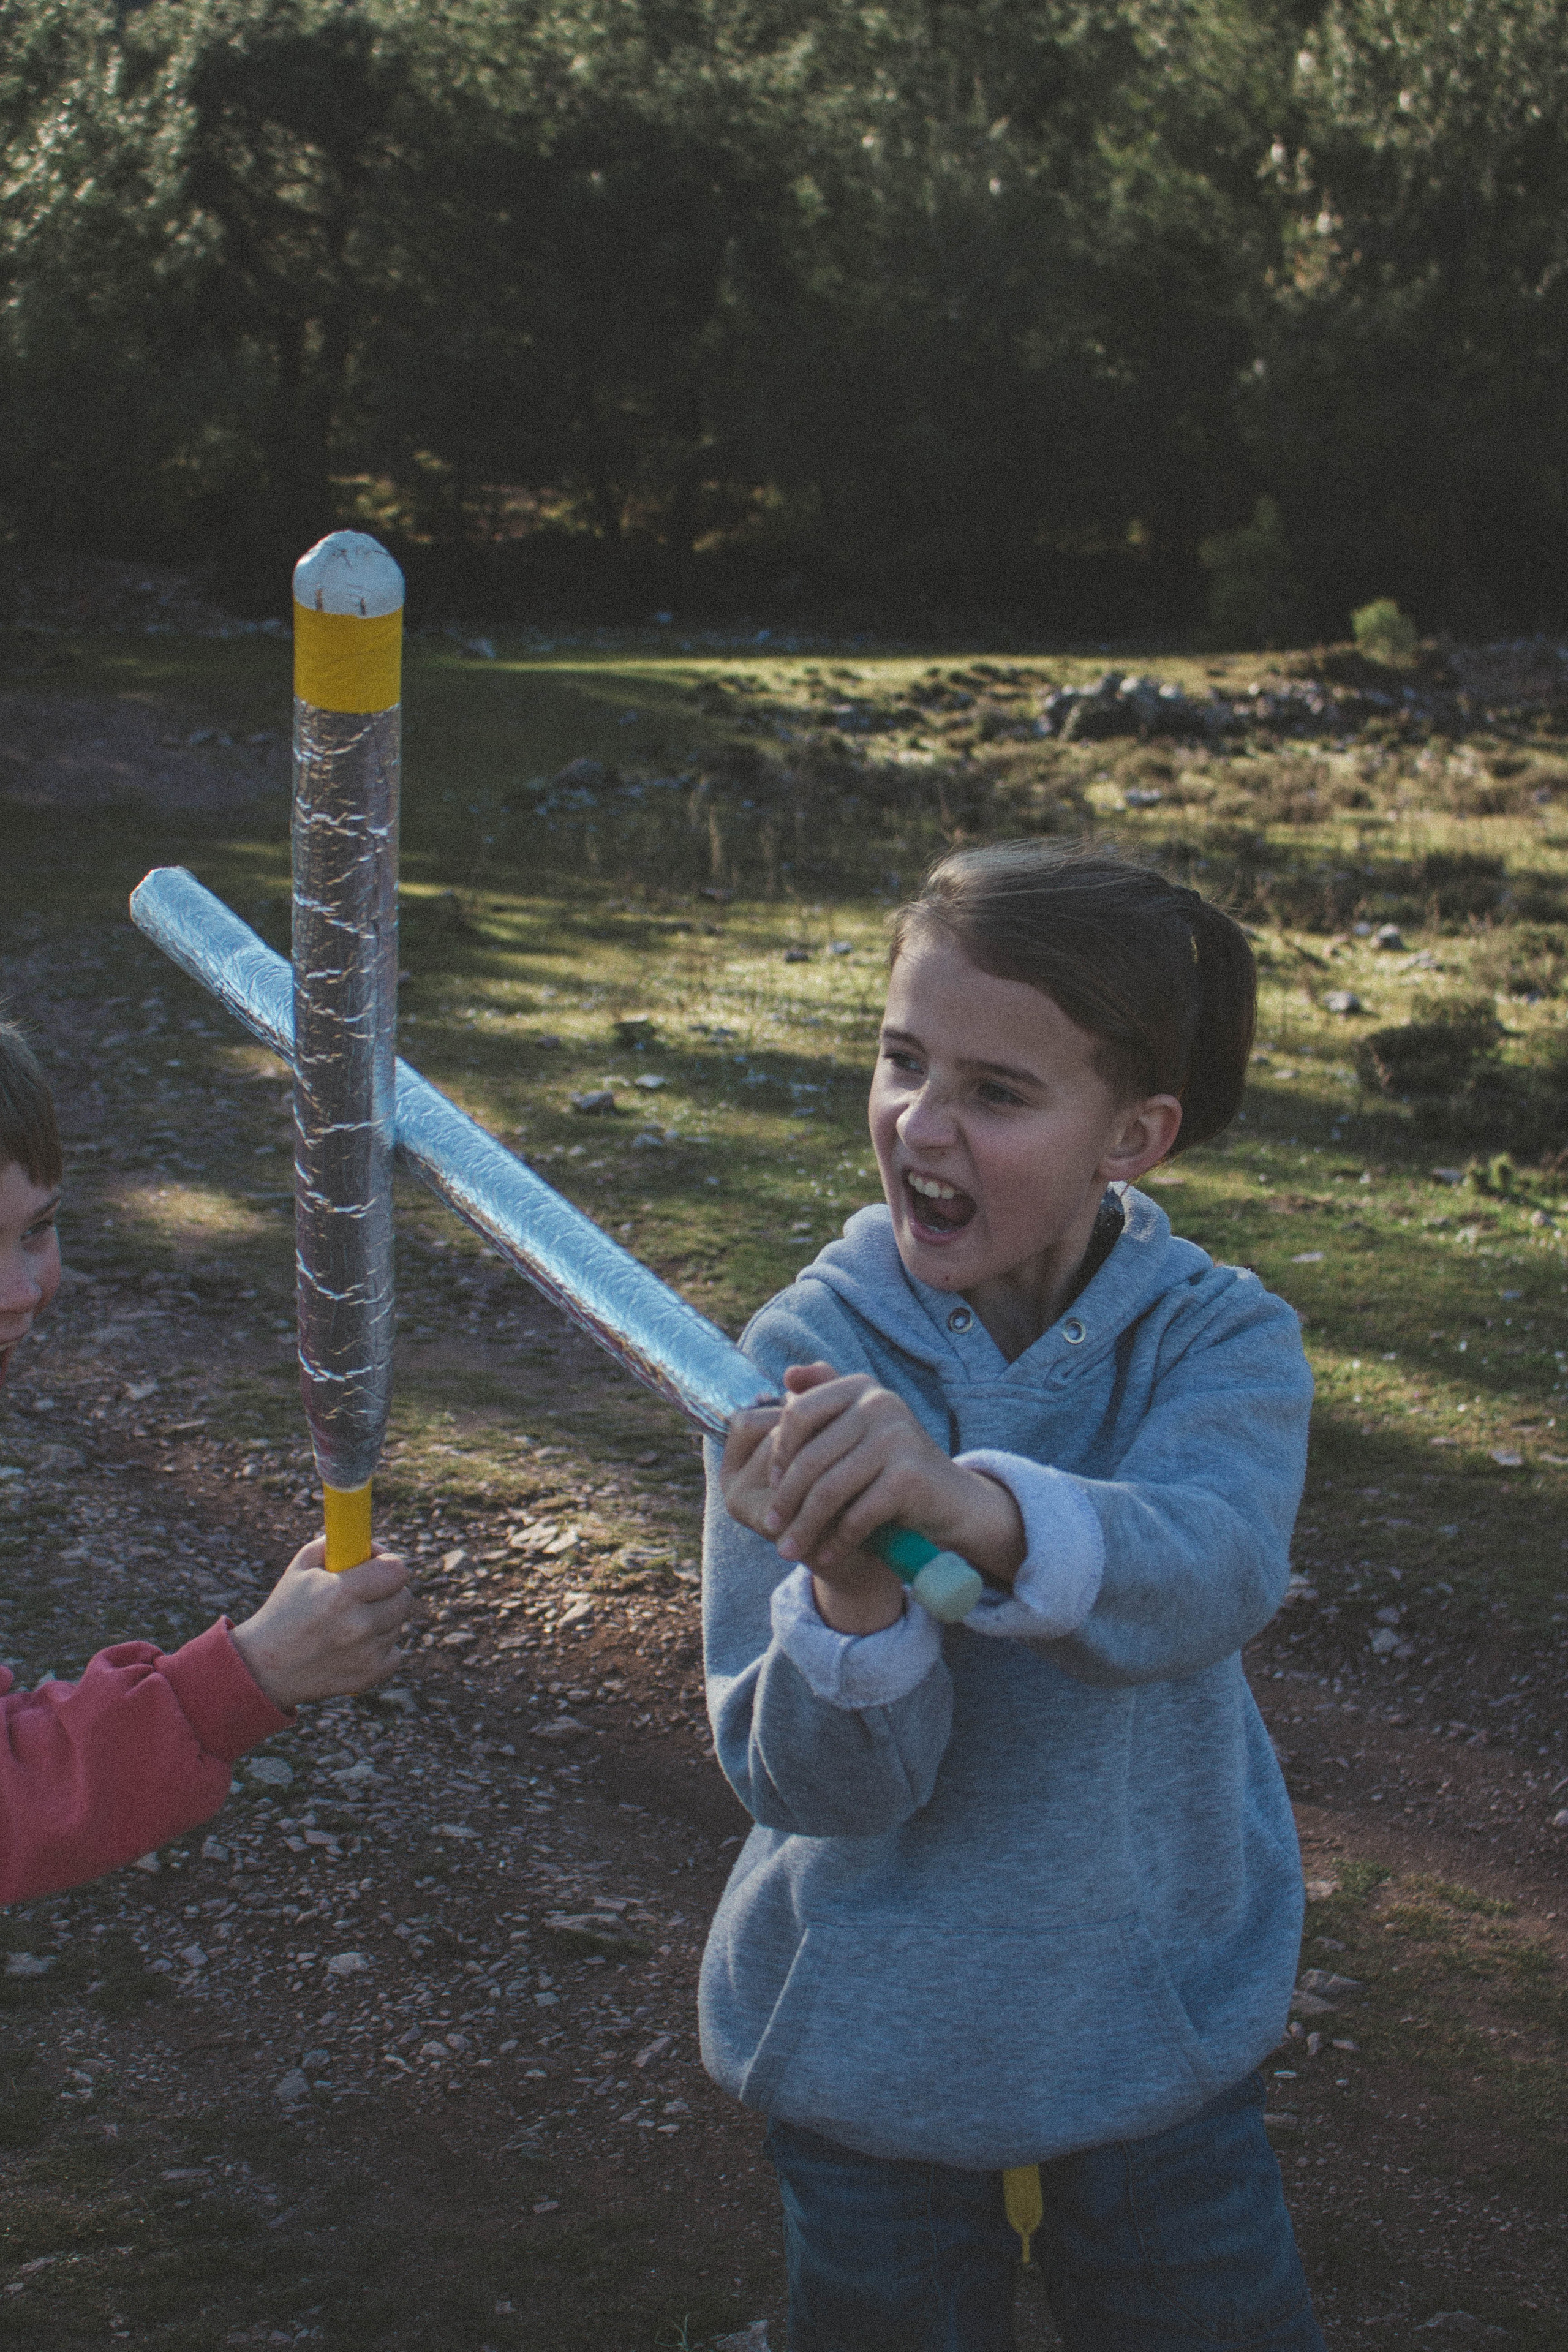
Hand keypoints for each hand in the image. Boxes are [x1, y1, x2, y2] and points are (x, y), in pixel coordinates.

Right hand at [230, 1538, 412, 1709]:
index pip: (397, 1570)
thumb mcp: (300, 1568)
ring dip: (381, 1620)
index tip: (377, 1566)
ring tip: (349, 1623)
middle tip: (367, 1593)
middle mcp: (358, 1624)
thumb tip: (370, 1544)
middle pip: (404, 1598)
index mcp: (340, 1592)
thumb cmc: (284, 1611)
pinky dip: (380, 1647)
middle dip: (388, 1592)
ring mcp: (366, 1653)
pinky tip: (354, 1645)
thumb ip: (336, 1545)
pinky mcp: (370, 1675)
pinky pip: (394, 1651)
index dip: (389, 1564)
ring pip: (398, 1624)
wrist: (264, 1667)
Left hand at [723, 1362, 1025, 1633]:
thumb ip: (825, 1401)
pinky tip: (826, 1556)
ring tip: (789, 1550)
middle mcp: (880, 1403)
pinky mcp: (909, 1475)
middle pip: (811, 1457)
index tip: (771, 1483)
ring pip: (829, 1490)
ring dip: (805, 1527)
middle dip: (786, 1499)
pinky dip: (837, 1541)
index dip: (779, 1451)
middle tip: (772, 1529)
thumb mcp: (859, 1428)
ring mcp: (897, 1438)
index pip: (799, 1413)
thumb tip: (788, 1375)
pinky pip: (857, 1515)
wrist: (951, 1499)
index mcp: (861, 1387)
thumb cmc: (892, 1466)